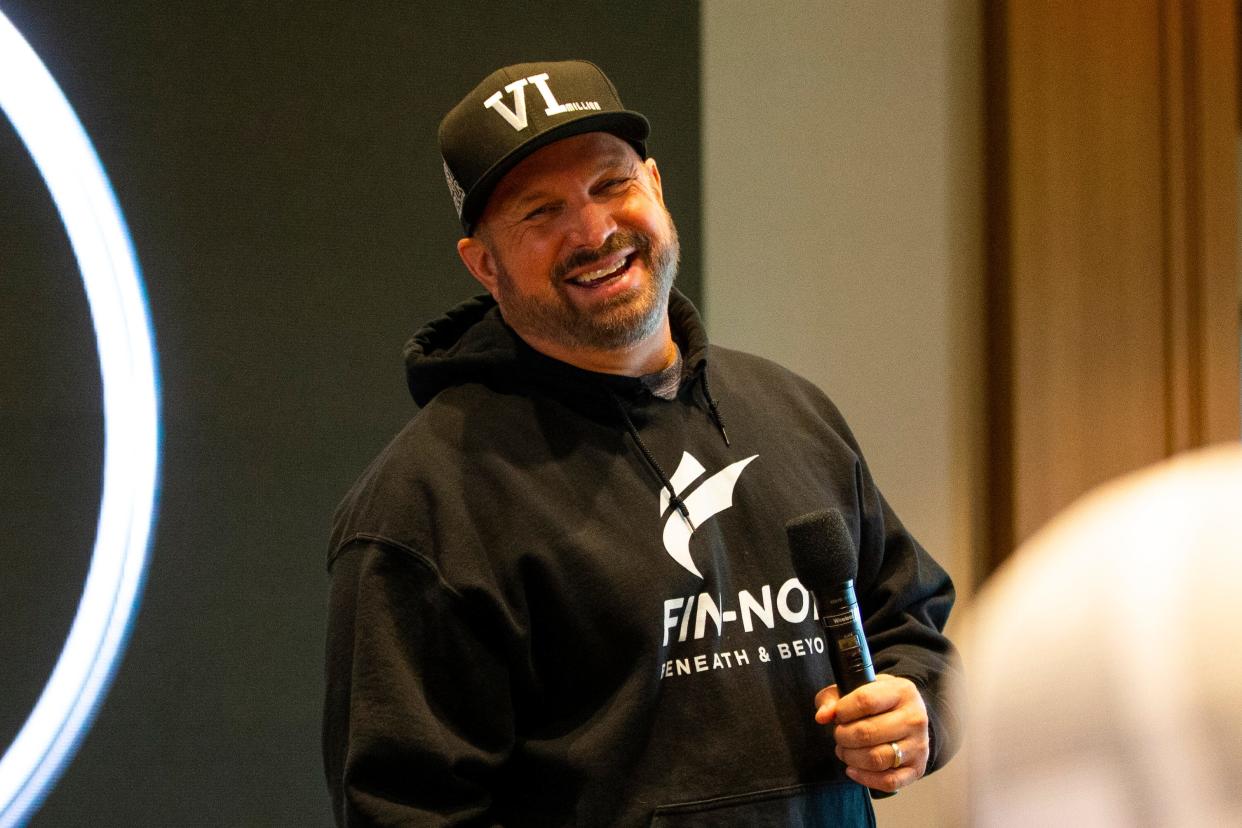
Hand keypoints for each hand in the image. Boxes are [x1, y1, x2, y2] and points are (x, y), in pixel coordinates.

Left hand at [813, 674, 928, 792]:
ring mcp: (919, 745)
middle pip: (867, 732)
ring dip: (850, 757)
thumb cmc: (877, 702)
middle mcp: (915, 718)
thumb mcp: (856, 689)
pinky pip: (888, 782)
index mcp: (902, 691)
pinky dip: (864, 778)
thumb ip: (833, 698)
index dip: (842, 710)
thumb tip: (822, 716)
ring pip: (876, 759)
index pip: (865, 700)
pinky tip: (852, 769)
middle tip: (839, 734)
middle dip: (843, 736)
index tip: (837, 715)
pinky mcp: (917, 768)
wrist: (908, 717)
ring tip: (844, 750)